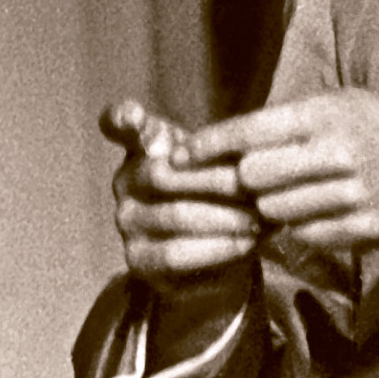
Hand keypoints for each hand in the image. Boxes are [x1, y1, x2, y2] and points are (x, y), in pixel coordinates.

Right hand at [102, 98, 260, 294]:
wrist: (217, 255)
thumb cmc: (220, 194)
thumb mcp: (222, 163)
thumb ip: (219, 145)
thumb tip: (241, 147)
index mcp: (141, 148)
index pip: (119, 124)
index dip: (123, 117)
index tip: (133, 117)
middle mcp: (125, 183)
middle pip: (163, 175)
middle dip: (218, 182)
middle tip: (258, 189)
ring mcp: (127, 222)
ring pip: (175, 216)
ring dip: (224, 219)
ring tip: (259, 220)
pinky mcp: (138, 260)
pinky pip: (176, 255)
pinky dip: (217, 249)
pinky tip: (246, 244)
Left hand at [176, 90, 378, 251]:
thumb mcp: (338, 104)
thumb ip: (286, 122)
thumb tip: (224, 140)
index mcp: (328, 114)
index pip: (250, 131)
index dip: (209, 145)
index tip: (181, 155)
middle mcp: (340, 152)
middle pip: (254, 176)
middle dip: (244, 181)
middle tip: (248, 181)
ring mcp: (354, 194)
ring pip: (276, 210)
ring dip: (270, 208)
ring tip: (286, 196)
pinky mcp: (365, 227)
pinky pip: (306, 235)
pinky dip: (300, 227)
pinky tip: (313, 213)